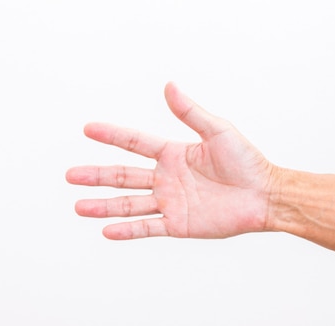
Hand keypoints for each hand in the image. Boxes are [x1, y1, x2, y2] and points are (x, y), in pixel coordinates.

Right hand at [66, 82, 275, 238]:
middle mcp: (166, 178)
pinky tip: (106, 230)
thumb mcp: (218, 131)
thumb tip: (169, 85)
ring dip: (104, 206)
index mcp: (173, 154)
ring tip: (79, 206)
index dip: (112, 135)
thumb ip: (190, 113)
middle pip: (123, 176)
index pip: (135, 143)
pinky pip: (147, 227)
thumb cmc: (246, 161)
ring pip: (129, 204)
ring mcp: (170, 203)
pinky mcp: (178, 225)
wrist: (264, 196)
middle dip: (97, 176)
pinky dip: (127, 230)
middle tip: (70, 176)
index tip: (88, 129)